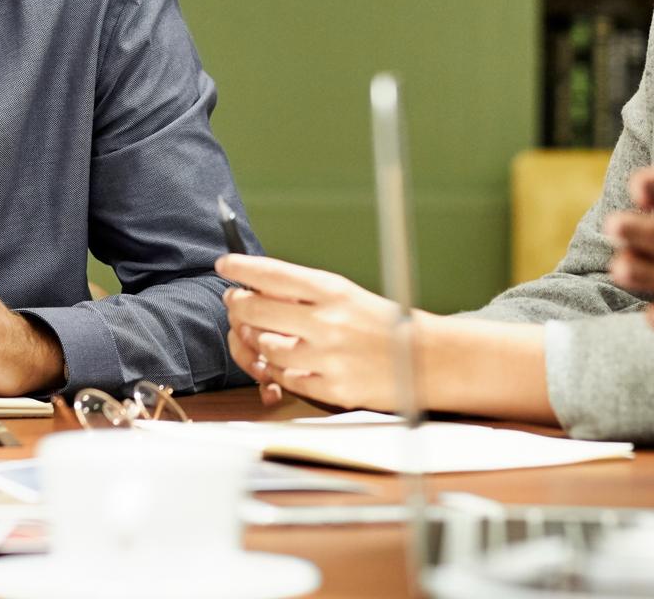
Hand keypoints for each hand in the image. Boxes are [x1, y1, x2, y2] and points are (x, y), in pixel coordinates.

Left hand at [215, 254, 416, 411]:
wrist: (427, 360)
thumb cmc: (384, 324)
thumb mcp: (347, 295)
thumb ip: (305, 292)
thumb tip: (258, 286)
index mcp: (333, 291)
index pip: (273, 274)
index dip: (242, 268)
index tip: (225, 264)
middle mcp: (327, 321)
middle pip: (256, 311)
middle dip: (237, 305)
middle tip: (235, 302)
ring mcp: (328, 357)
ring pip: (264, 348)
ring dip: (254, 342)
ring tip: (261, 335)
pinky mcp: (331, 389)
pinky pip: (285, 379)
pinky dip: (278, 372)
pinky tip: (284, 362)